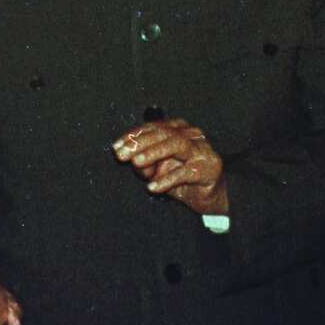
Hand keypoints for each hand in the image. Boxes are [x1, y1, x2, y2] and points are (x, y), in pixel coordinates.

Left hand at [112, 119, 228, 215]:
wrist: (208, 197)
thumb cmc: (182, 179)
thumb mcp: (158, 171)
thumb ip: (145, 164)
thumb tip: (133, 160)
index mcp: (177, 130)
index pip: (152, 127)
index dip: (133, 135)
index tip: (116, 147)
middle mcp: (190, 135)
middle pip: (162, 133)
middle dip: (139, 143)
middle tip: (122, 155)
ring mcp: (200, 150)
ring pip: (176, 144)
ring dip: (154, 152)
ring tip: (137, 162)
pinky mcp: (208, 168)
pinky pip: (185, 172)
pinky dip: (167, 179)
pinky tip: (154, 187)